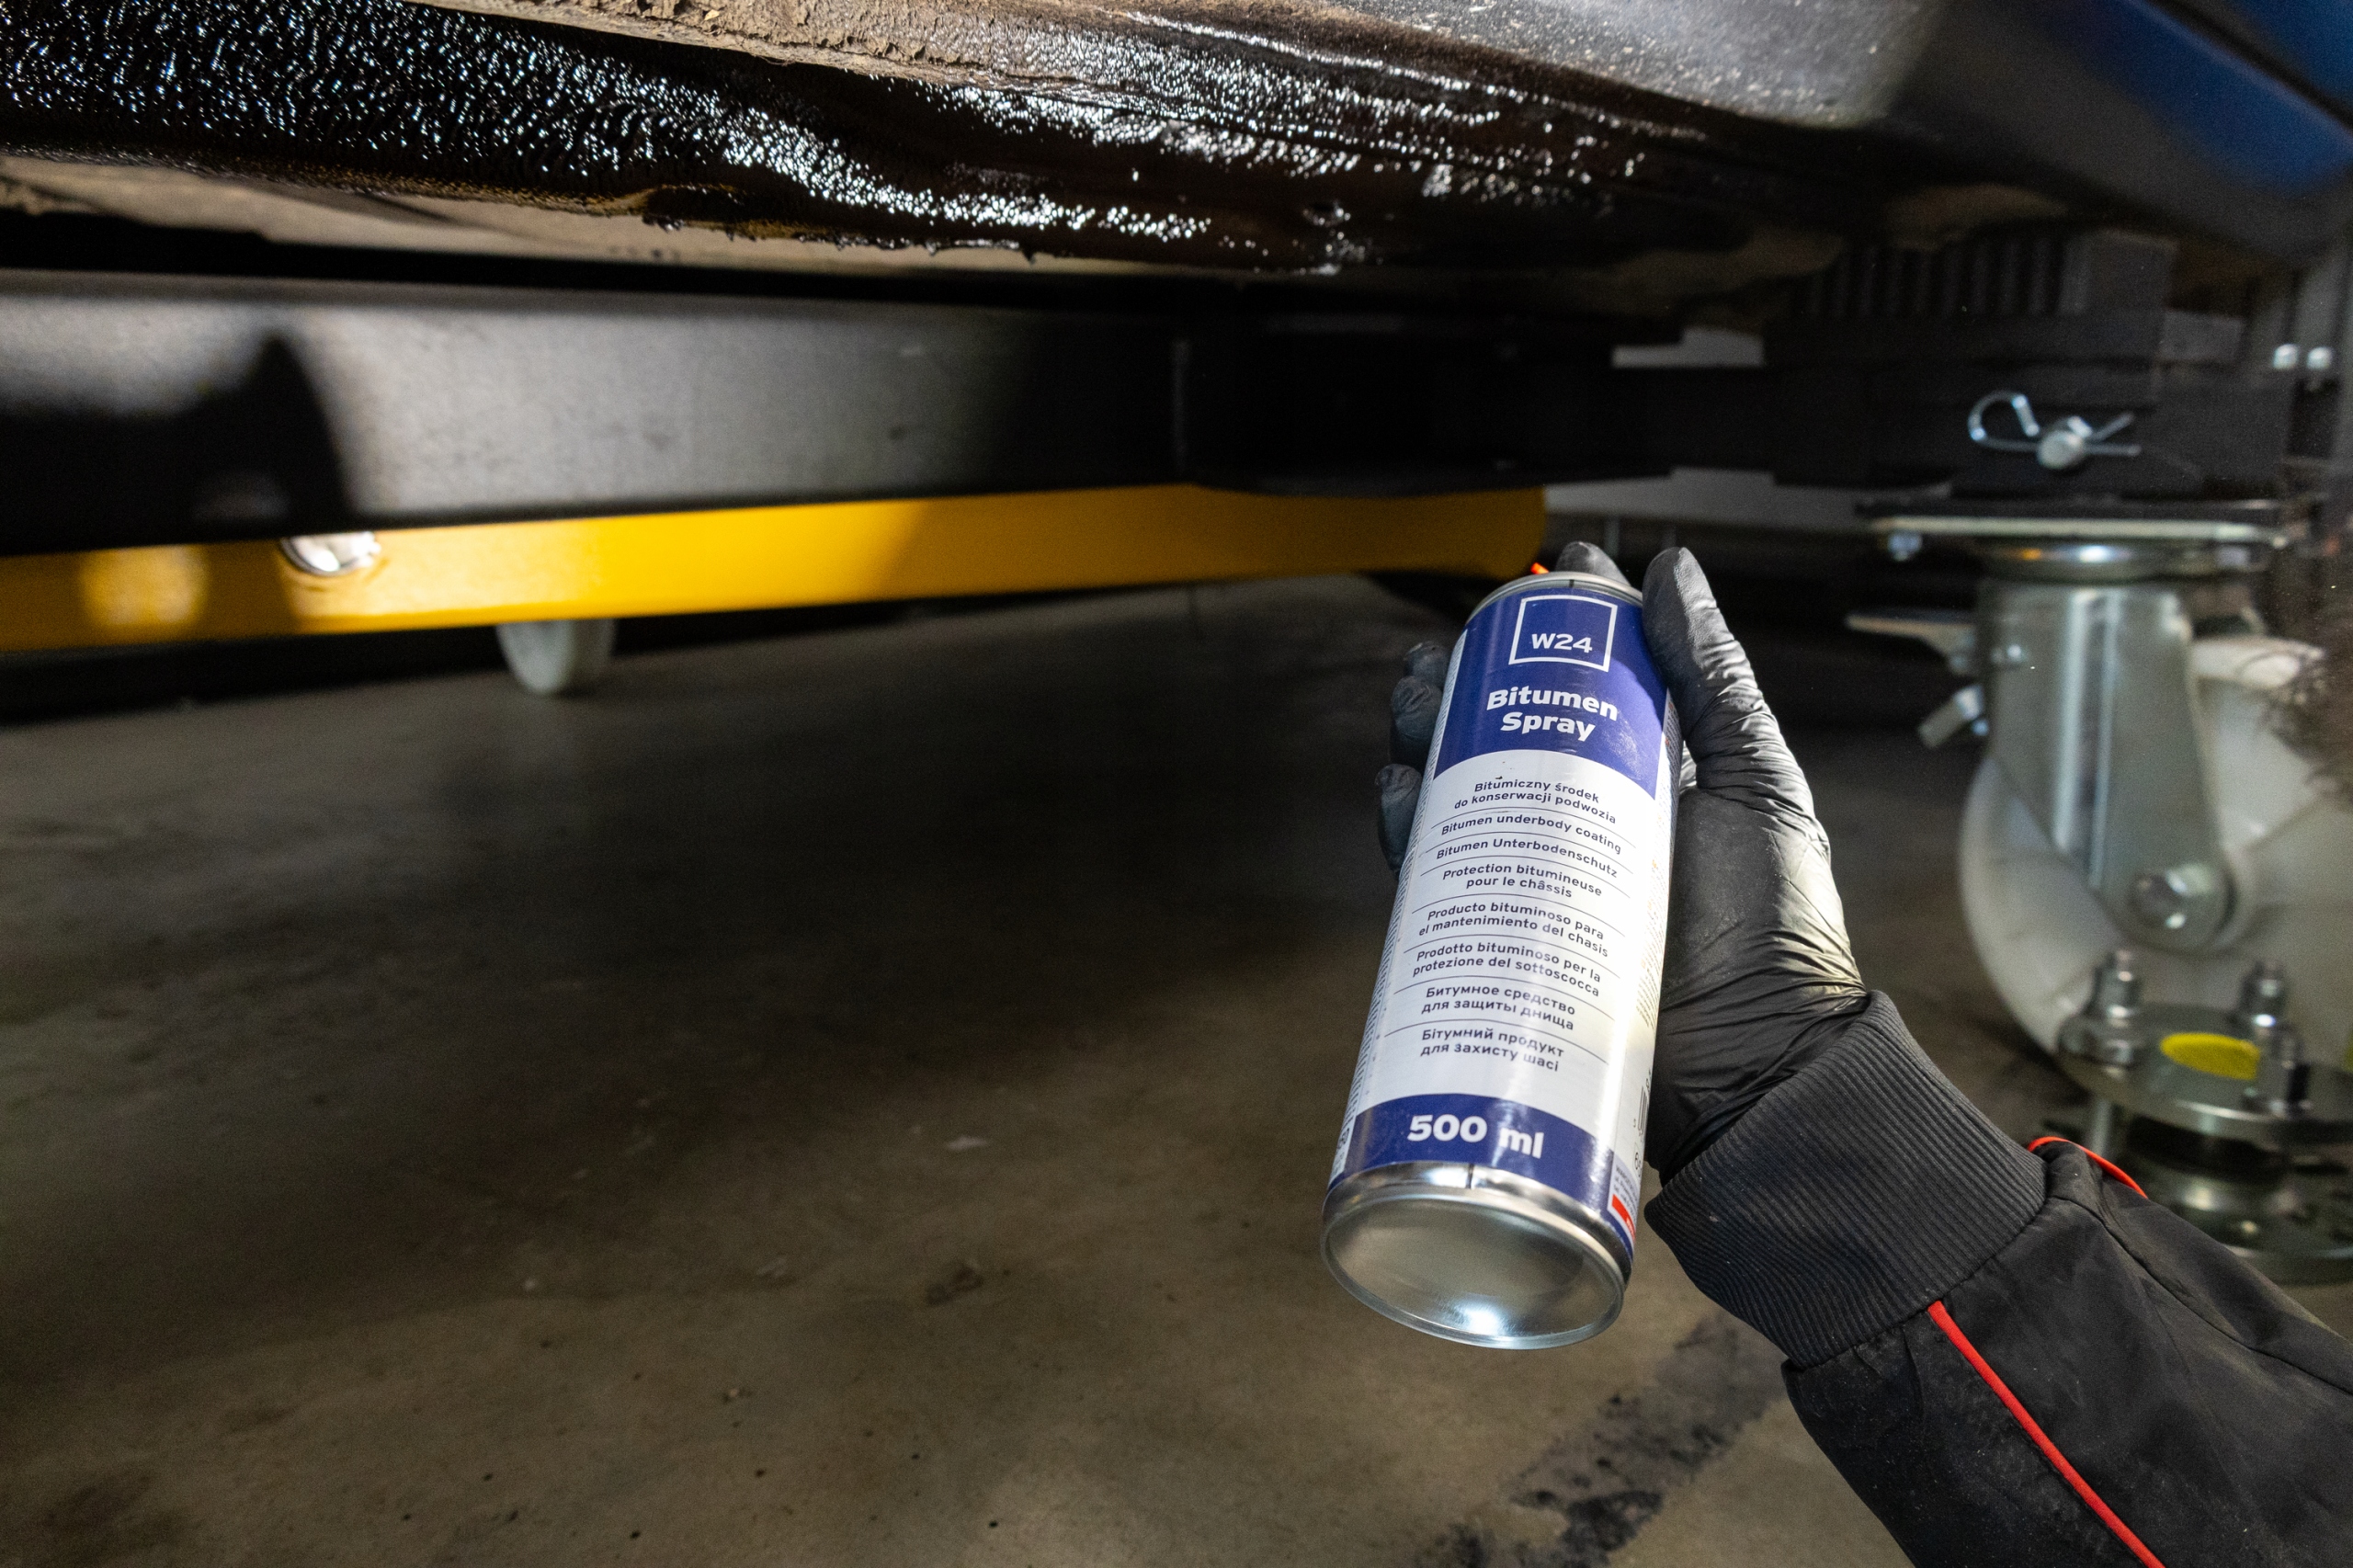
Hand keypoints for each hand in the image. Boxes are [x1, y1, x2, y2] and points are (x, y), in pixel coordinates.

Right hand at [1377, 544, 1870, 1176]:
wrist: (1754, 1061)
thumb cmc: (1777, 927)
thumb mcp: (1757, 781)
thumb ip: (1715, 679)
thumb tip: (1671, 572)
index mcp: (1646, 776)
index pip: (1584, 685)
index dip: (1549, 632)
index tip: (1533, 587)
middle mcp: (1584, 820)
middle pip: (1504, 730)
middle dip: (1464, 681)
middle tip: (1446, 655)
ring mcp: (1539, 877)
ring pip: (1459, 790)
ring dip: (1425, 735)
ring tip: (1416, 705)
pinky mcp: (1501, 936)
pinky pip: (1436, 875)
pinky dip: (1406, 827)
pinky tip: (1401, 787)